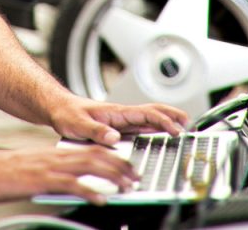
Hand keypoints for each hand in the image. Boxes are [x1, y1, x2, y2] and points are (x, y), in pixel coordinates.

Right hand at [0, 145, 137, 204]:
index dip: (113, 157)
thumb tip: (73, 187)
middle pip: (96, 155)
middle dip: (120, 166)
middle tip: (137, 177)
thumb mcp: (34, 172)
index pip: (91, 150)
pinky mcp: (41, 179)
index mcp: (55, 154)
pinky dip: (89, 190)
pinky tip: (101, 199)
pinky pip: (70, 184)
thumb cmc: (3, 173)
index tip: (129, 166)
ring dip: (112, 175)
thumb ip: (54, 176)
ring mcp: (49, 167)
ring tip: (128, 186)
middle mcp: (56, 157)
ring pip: (88, 165)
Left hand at [49, 94, 188, 145]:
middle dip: (173, 116)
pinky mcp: (117, 127)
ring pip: (149, 119)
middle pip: (154, 112)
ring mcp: (121, 121)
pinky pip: (141, 126)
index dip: (164, 121)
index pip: (146, 114)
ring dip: (167, 122)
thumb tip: (114, 138)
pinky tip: (159, 135)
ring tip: (181, 129)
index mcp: (116, 112)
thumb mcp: (77, 124)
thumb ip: (96, 131)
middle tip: (189, 124)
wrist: (57, 109)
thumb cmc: (66, 113)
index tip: (176, 130)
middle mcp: (122, 115)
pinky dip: (155, 129)